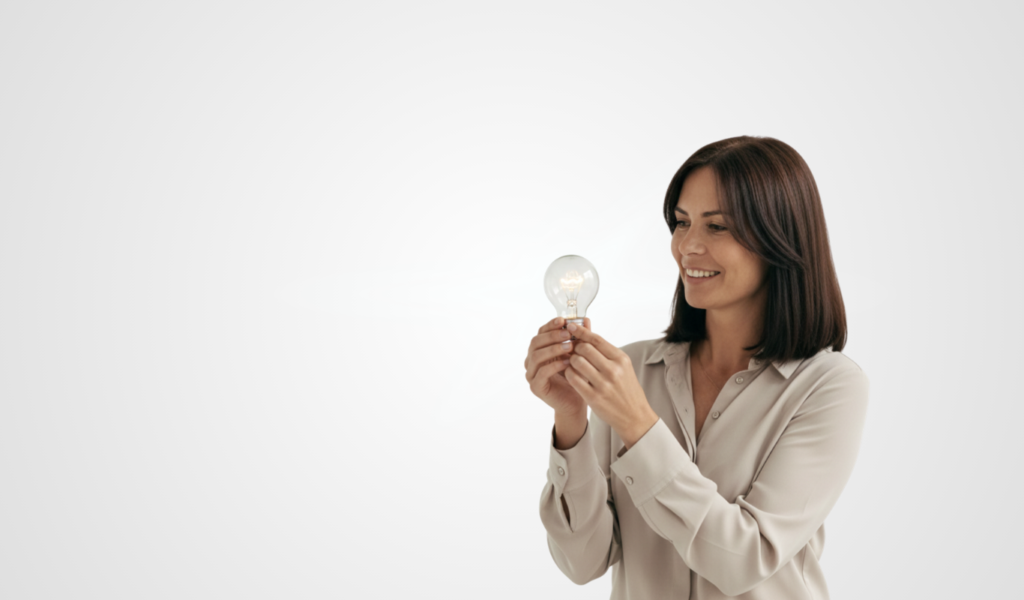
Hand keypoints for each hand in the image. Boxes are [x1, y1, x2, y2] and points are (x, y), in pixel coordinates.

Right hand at [525, 317, 591, 415]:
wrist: (577, 401)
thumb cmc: (577, 377)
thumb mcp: (580, 354)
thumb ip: (581, 338)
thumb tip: (586, 319)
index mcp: (541, 350)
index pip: (541, 332)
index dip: (550, 325)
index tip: (563, 320)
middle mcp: (533, 360)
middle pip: (535, 342)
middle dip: (552, 335)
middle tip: (568, 333)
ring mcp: (532, 374)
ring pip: (536, 356)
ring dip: (553, 348)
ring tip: (569, 346)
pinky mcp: (536, 387)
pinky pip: (541, 373)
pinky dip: (554, 365)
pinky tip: (567, 362)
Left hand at [563, 322, 658, 447]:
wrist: (635, 416)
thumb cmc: (627, 389)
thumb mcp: (623, 367)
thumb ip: (606, 351)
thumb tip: (587, 332)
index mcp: (621, 359)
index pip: (597, 339)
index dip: (581, 331)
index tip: (571, 326)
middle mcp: (613, 370)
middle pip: (584, 348)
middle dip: (575, 346)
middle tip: (571, 348)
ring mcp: (603, 384)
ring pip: (577, 362)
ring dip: (570, 360)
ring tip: (571, 362)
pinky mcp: (593, 397)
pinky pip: (573, 378)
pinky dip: (569, 373)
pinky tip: (570, 373)